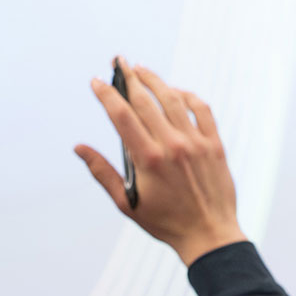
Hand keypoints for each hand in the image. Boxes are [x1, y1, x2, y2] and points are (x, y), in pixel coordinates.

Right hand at [75, 59, 247, 265]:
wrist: (209, 234)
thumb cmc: (165, 222)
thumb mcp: (126, 203)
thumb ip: (102, 172)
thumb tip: (79, 147)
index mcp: (147, 158)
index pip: (121, 115)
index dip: (107, 94)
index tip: (96, 81)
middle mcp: (172, 145)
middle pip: (145, 101)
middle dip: (128, 78)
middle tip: (118, 61)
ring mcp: (197, 143)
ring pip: (174, 100)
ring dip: (156, 81)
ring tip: (142, 69)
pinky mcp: (215, 146)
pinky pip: (202, 111)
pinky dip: (188, 97)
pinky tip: (176, 91)